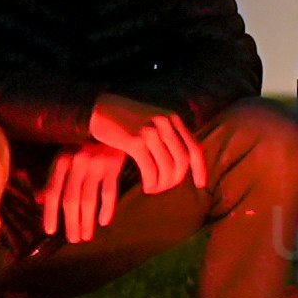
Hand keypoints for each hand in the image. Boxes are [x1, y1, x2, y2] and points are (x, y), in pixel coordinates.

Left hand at [42, 142, 126, 244]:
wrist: (114, 127)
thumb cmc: (88, 144)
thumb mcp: (69, 156)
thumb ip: (55, 177)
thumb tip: (40, 199)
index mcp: (62, 160)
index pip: (53, 192)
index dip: (50, 213)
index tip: (50, 231)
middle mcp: (77, 162)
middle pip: (71, 199)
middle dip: (71, 223)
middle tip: (73, 239)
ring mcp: (96, 163)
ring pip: (89, 200)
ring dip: (87, 221)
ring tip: (86, 236)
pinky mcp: (114, 165)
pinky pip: (109, 193)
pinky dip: (107, 210)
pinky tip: (104, 222)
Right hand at [84, 95, 202, 194]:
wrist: (98, 109)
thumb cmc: (124, 118)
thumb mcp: (152, 119)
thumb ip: (167, 133)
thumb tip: (180, 160)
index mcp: (172, 119)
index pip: (194, 147)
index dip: (200, 169)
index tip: (200, 184)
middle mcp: (165, 123)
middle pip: (182, 161)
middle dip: (175, 180)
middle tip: (165, 188)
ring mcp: (150, 132)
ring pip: (167, 168)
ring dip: (162, 184)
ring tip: (153, 188)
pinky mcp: (135, 141)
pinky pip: (150, 170)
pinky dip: (151, 182)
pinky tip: (146, 186)